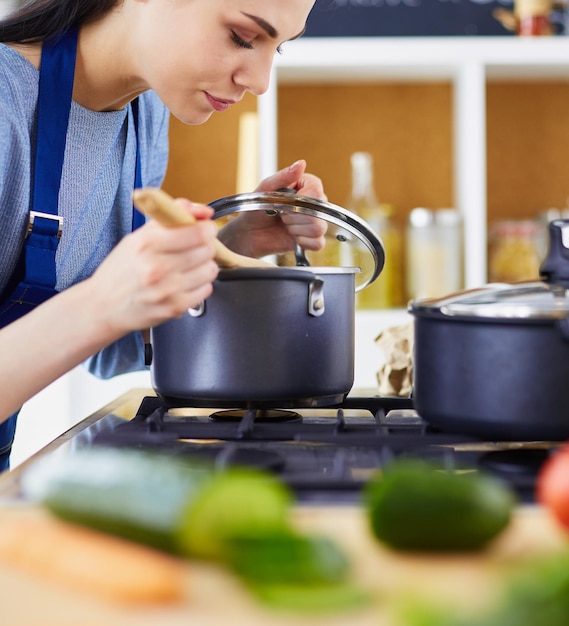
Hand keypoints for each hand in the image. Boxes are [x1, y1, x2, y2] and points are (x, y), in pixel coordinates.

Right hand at [88, 201, 217, 334]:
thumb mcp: (138, 237)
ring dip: (204, 266)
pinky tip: (185, 282)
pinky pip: (206, 290)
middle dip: (205, 246)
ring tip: (188, 267)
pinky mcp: (175, 307)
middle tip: (194, 248)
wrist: (103, 306)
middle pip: (207, 250)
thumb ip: (170, 218)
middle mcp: (157, 267)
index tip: (204, 228)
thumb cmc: (120, 270)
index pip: (197, 232)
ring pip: (210, 270)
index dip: (206, 228)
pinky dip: (200, 284)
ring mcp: (167, 289)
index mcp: (147, 244)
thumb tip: (203, 212)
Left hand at [219, 160, 327, 257]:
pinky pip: (318, 243)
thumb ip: (283, 176)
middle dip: (294, 216)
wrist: (249, 233)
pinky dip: (303, 241)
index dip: (302, 198)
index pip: (317, 189)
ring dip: (296, 228)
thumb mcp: (265, 188)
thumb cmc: (256, 208)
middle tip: (281, 215)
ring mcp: (314, 222)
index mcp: (306, 186)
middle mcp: (314, 204)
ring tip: (285, 225)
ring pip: (319, 227)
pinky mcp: (311, 240)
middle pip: (319, 211)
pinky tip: (292, 237)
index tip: (286, 201)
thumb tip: (301, 163)